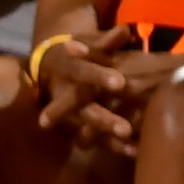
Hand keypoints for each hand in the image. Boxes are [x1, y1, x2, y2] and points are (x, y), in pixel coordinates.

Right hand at [31, 24, 157, 152]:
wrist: (49, 69)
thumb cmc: (77, 53)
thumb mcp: (88, 43)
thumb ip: (106, 41)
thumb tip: (124, 31)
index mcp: (71, 69)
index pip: (84, 73)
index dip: (100, 78)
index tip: (119, 83)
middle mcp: (69, 94)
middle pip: (85, 109)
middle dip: (104, 120)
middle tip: (125, 130)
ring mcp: (73, 114)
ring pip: (90, 128)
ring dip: (109, 137)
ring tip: (131, 145)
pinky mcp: (80, 127)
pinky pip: (97, 140)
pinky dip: (115, 146)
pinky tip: (134, 152)